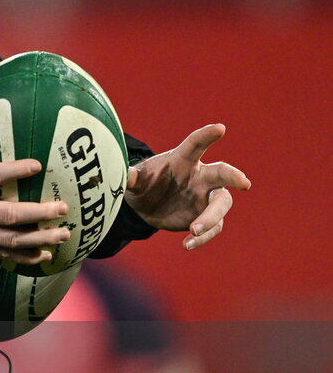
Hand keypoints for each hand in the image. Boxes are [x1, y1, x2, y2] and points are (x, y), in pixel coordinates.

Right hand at [0, 97, 71, 263]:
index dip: (14, 171)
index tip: (38, 165)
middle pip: (9, 215)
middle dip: (38, 213)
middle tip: (62, 207)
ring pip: (11, 240)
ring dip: (40, 238)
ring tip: (64, 232)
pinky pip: (4, 255)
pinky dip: (25, 258)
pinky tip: (45, 255)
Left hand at [125, 124, 250, 249]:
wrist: (145, 206)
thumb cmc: (144, 183)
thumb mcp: (134, 180)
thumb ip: (132, 178)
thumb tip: (126, 176)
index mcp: (182, 160)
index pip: (195, 145)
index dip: (207, 136)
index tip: (220, 128)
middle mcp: (200, 176)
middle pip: (221, 174)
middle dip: (234, 176)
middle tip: (244, 183)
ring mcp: (205, 197)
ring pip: (221, 204)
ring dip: (212, 217)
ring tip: (194, 229)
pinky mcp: (205, 216)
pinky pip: (213, 228)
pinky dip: (202, 237)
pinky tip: (186, 244)